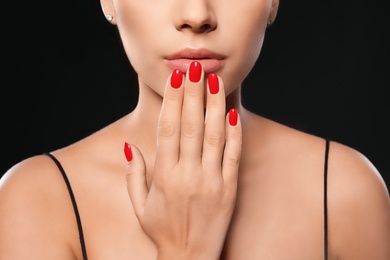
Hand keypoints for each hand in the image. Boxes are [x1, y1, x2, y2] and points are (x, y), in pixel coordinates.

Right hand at [125, 61, 241, 259]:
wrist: (190, 258)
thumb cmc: (162, 231)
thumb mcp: (140, 205)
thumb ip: (134, 174)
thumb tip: (130, 146)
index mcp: (165, 176)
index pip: (168, 128)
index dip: (172, 100)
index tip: (176, 79)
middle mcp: (188, 175)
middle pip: (191, 125)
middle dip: (193, 94)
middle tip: (195, 68)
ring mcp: (211, 181)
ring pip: (213, 135)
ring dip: (213, 105)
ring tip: (214, 81)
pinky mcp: (229, 189)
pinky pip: (233, 155)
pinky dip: (233, 132)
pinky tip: (231, 112)